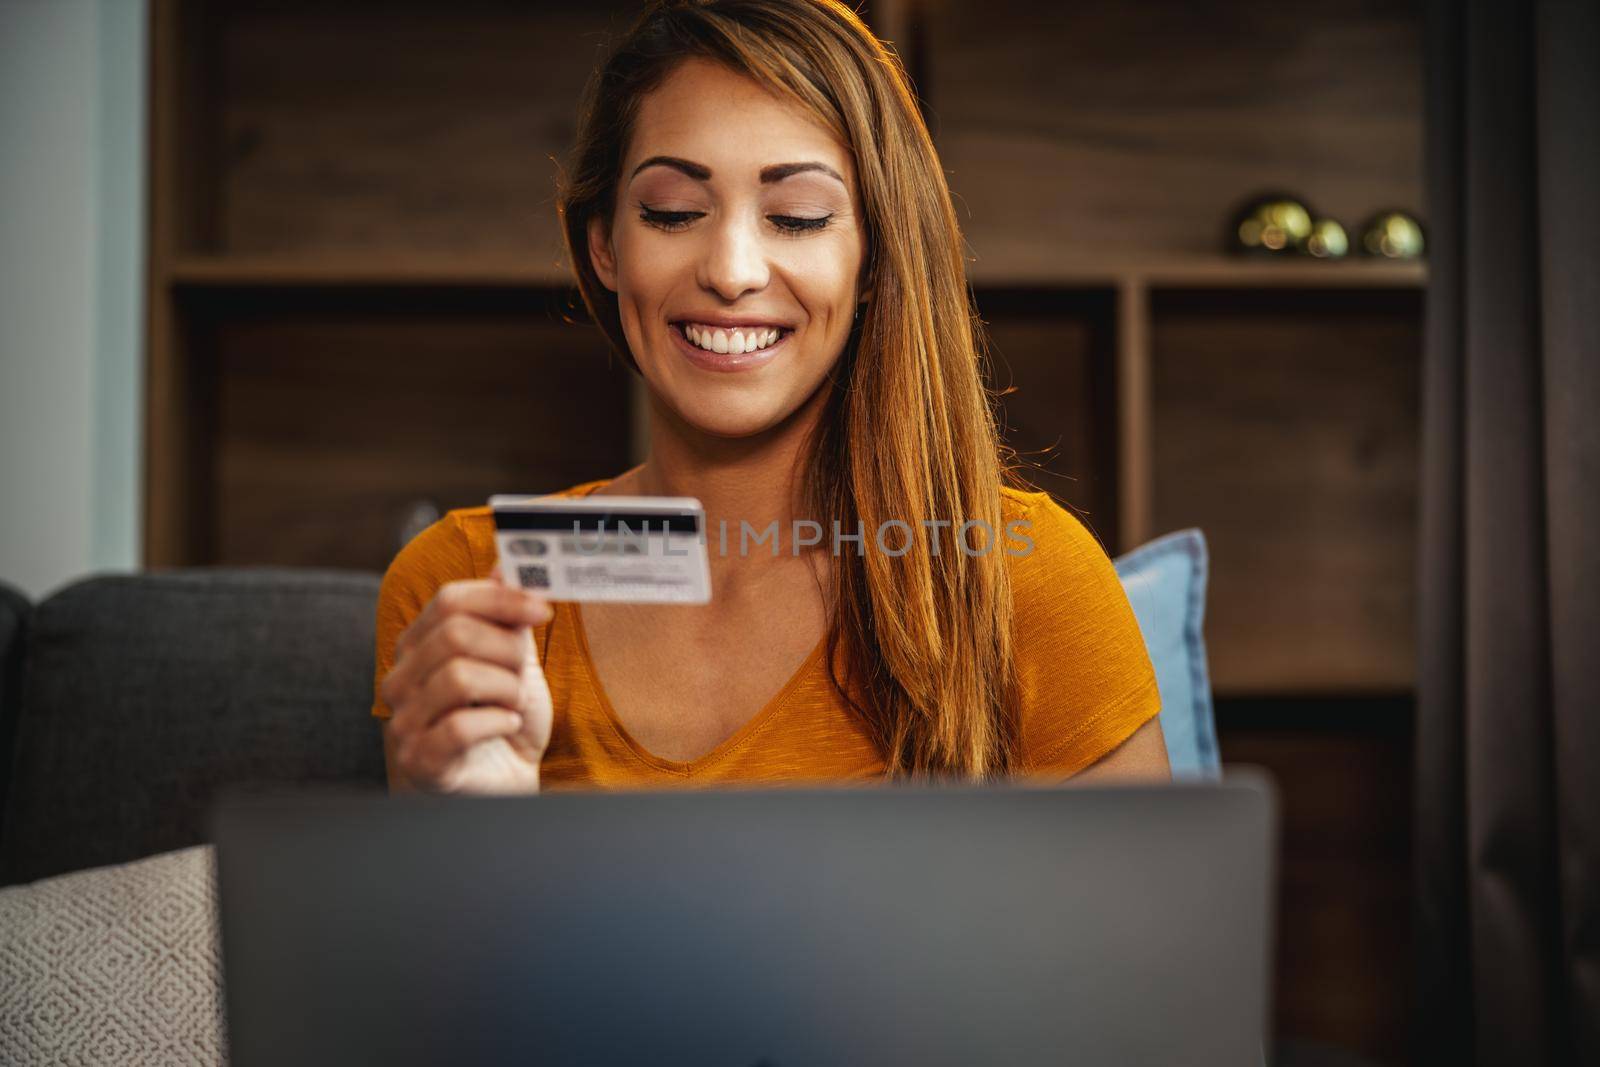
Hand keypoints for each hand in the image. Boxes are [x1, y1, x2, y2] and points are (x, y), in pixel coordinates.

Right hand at [380, 574, 553, 793]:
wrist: (504, 782)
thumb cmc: (504, 721)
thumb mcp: (514, 661)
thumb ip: (507, 616)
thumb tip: (508, 565)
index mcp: (419, 646)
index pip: (450, 600)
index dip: (502, 599)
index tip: (544, 611)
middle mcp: (402, 679)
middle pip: (456, 635)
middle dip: (507, 653)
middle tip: (521, 677)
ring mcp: (404, 721)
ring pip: (459, 677)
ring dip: (506, 691)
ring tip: (512, 707)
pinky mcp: (419, 761)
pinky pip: (459, 727)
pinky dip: (497, 723)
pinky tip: (506, 727)